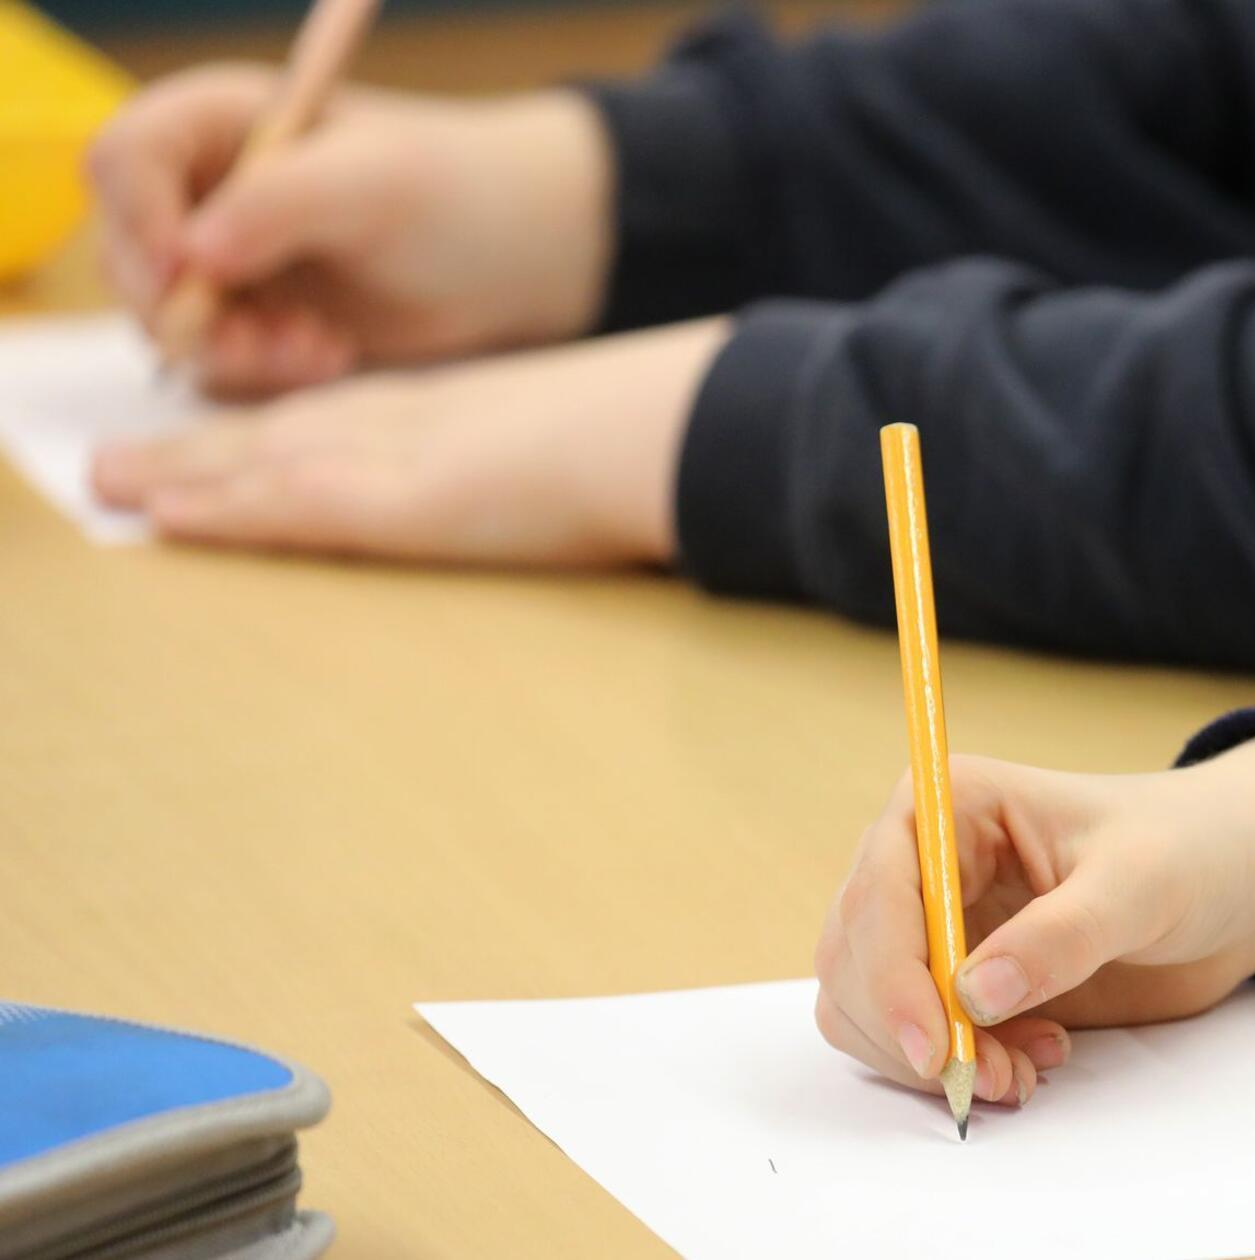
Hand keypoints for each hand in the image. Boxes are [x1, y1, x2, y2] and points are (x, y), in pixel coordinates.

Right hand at [87, 65, 611, 396]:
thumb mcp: (379, 183)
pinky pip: (218, 360)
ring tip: (319, 350)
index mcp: (224, 122)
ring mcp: (228, 259)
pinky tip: (331, 358)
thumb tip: (192, 250)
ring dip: (232, 350)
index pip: (125, 157)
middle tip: (267, 341)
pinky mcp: (258, 318)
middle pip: (128, 252)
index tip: (187, 275)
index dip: (139, 218)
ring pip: (168, 319)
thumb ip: (280, 200)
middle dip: (187, 309)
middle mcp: (209, 187)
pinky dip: (262, 371)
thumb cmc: (462, 195)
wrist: (525, 258)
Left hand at [88, 318, 725, 565]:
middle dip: (204, 450)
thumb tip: (596, 490)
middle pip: (289, 430)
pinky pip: (289, 503)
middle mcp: (421, 420)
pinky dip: (223, 509)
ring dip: (183, 474)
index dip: (278, 430)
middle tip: (122, 465)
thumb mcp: (605, 450)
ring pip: (266, 459)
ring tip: (111, 486)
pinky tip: (166, 519)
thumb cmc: (671, 437)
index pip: (349, 415)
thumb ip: (575, 470)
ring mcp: (408, 454)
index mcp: (472, 410)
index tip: (226, 444)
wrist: (686, 427)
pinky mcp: (402, 500)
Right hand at [814, 737, 1254, 1106]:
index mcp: (949, 806)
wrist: (1233, 885)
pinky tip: (1033, 1058)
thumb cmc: (1188, 850)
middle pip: (855, 959)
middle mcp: (922, 862)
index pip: (879, 893)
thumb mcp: (1138, 884)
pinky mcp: (957, 980)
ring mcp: (935, 924)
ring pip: (869, 1008)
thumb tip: (971, 995)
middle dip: (912, 1031)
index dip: (891, 976)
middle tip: (991, 1077)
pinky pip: (916, 1038)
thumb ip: (1060, 936)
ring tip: (1023, 1071)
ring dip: (931, 1060)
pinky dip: (958, 1066)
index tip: (934, 1048)